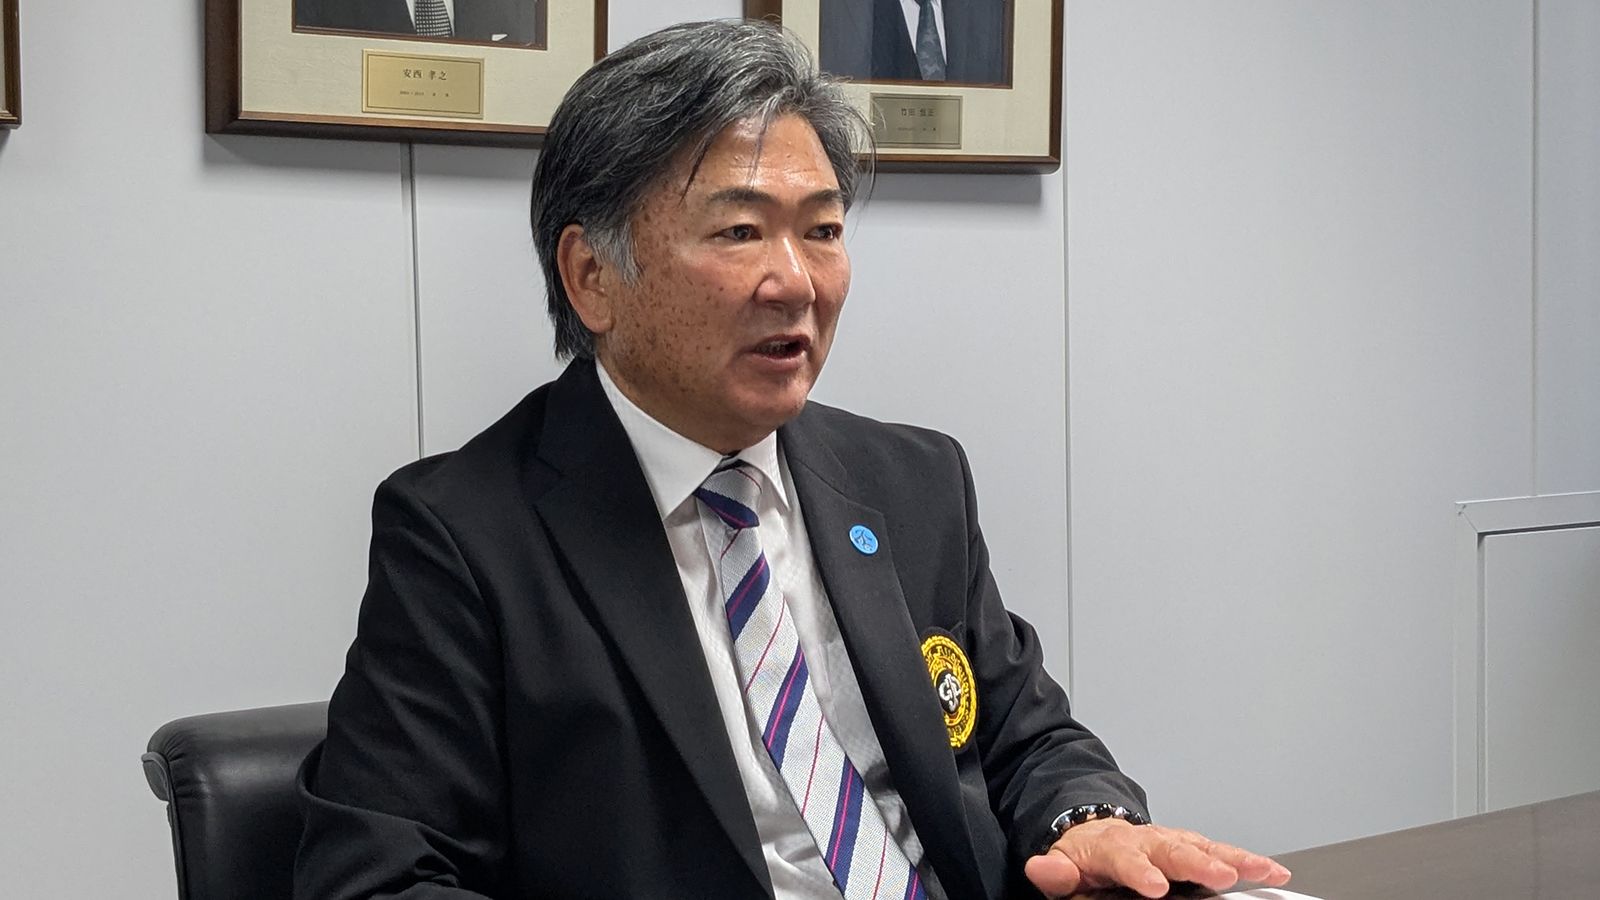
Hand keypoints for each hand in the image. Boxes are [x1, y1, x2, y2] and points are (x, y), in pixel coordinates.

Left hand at [1023, 818, 1291, 898]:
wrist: (1097, 835)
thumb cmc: (1086, 860)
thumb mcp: (1062, 866)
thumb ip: (1054, 872)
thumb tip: (1041, 867)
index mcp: (1112, 847)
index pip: (1125, 857)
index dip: (1140, 871)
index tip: (1155, 886)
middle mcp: (1147, 839)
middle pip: (1173, 848)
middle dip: (1197, 862)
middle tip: (1218, 875)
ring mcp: (1172, 842)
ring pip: (1204, 847)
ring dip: (1233, 859)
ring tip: (1260, 870)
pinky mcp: (1192, 847)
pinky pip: (1222, 853)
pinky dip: (1248, 861)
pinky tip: (1272, 871)